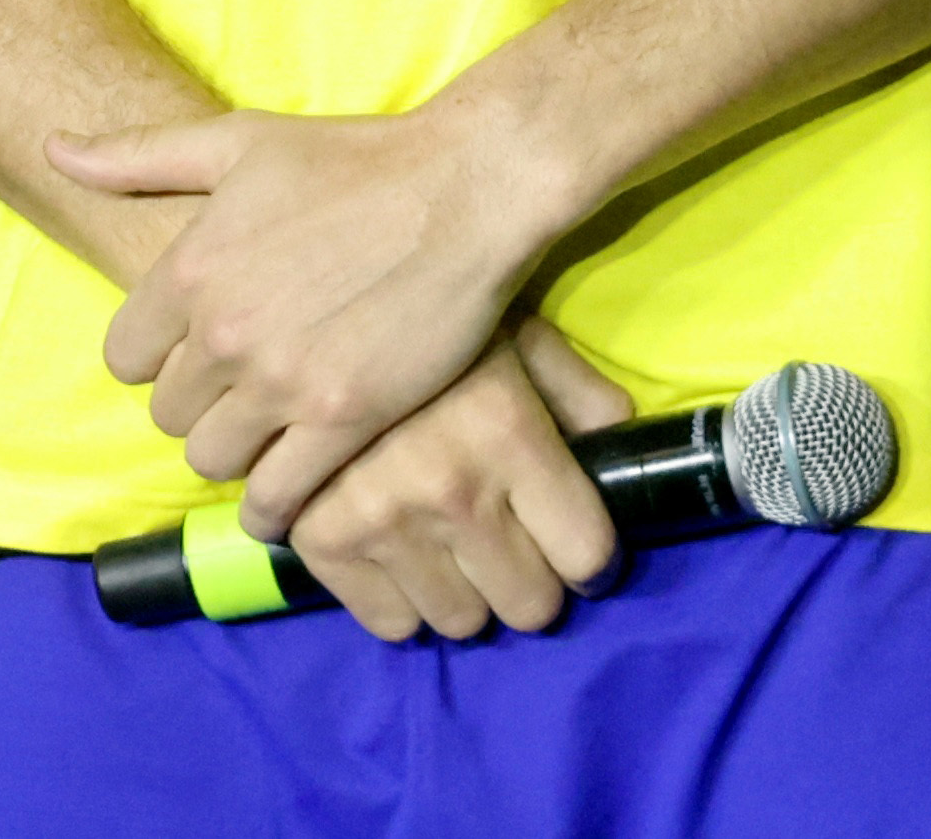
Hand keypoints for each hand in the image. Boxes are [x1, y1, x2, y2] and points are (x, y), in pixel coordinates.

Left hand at [61, 101, 569, 539]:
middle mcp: (224, 331)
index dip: (159, 357)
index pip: (125, 358)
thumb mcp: (238, 141)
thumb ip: (138, 155)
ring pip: (211, 460)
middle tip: (244, 389)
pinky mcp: (342, 417)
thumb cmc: (355, 157)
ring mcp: (283, 380)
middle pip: (168, 415)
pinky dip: (273, 506)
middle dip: (200, 404)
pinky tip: (290, 490)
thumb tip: (54, 150)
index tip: (199, 350)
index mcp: (190, 268)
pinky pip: (275, 497)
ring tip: (270, 430)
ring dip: (235, 451)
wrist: (467, 185)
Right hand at [280, 321, 638, 643]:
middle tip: (513, 547)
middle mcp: (452, 492)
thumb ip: (578, 393)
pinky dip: (401, 600)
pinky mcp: (323, 543)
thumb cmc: (434, 322)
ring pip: (461, 622)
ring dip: (467, 594)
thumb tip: (620, 445)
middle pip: (529, 605)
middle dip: (532, 581)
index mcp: (509, 435)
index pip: (586, 555)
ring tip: (453, 548)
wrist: (310, 305)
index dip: (592, 556)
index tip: (576, 547)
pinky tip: (402, 556)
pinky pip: (390, 625)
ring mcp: (384, 523)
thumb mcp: (520, 336)